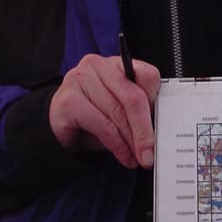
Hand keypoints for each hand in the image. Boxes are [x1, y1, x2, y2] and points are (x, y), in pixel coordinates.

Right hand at [49, 53, 159, 168]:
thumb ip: (139, 112)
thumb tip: (160, 132)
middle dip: (145, 130)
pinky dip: (117, 145)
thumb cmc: (93, 117)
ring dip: (131, 142)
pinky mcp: (69, 100)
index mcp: (117, 64)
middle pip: (133, 97)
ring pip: (118, 114)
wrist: (58, 127)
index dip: (156, 103)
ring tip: (138, 158)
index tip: (162, 126)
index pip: (147, 75)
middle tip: (151, 153)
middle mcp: (97, 66)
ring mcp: (80, 79)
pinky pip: (103, 126)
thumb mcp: (121, 111)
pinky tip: (123, 156)